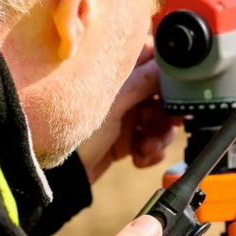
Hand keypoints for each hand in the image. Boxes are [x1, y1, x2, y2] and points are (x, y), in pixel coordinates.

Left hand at [78, 42, 182, 182]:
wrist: (61, 176)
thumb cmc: (77, 133)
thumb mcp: (114, 103)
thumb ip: (144, 81)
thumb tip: (170, 63)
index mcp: (115, 73)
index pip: (151, 59)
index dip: (167, 74)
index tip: (174, 88)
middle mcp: (121, 91)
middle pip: (161, 93)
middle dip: (167, 112)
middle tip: (167, 123)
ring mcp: (123, 116)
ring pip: (159, 119)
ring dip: (161, 135)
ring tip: (148, 147)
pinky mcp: (124, 140)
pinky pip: (150, 141)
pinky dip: (151, 151)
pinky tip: (140, 158)